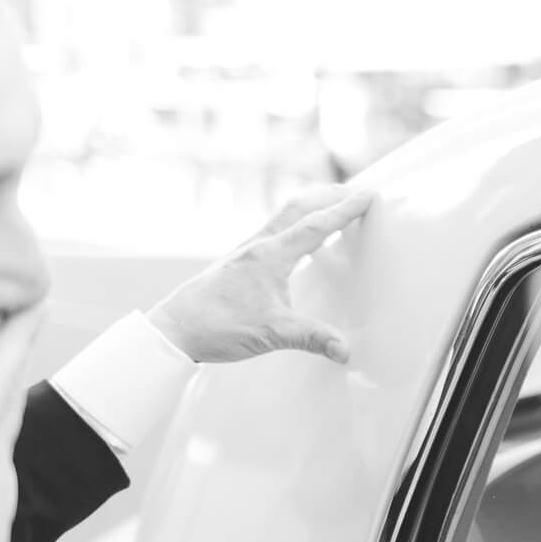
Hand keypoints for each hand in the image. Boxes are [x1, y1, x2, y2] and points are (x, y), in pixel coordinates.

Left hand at [147, 186, 375, 363]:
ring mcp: (245, 253)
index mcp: (269, 256)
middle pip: (298, 207)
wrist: (173, 330)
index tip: (368, 196)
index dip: (345, 211)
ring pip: (283, 216)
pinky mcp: (238, 263)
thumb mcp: (272, 333)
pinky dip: (293, 224)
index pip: (316, 226)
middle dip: (329, 196)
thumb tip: (345, 349)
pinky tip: (295, 241)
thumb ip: (312, 338)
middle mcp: (257, 247)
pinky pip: (272, 231)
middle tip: (354, 192)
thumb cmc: (216, 325)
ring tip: (330, 206)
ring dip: (310, 206)